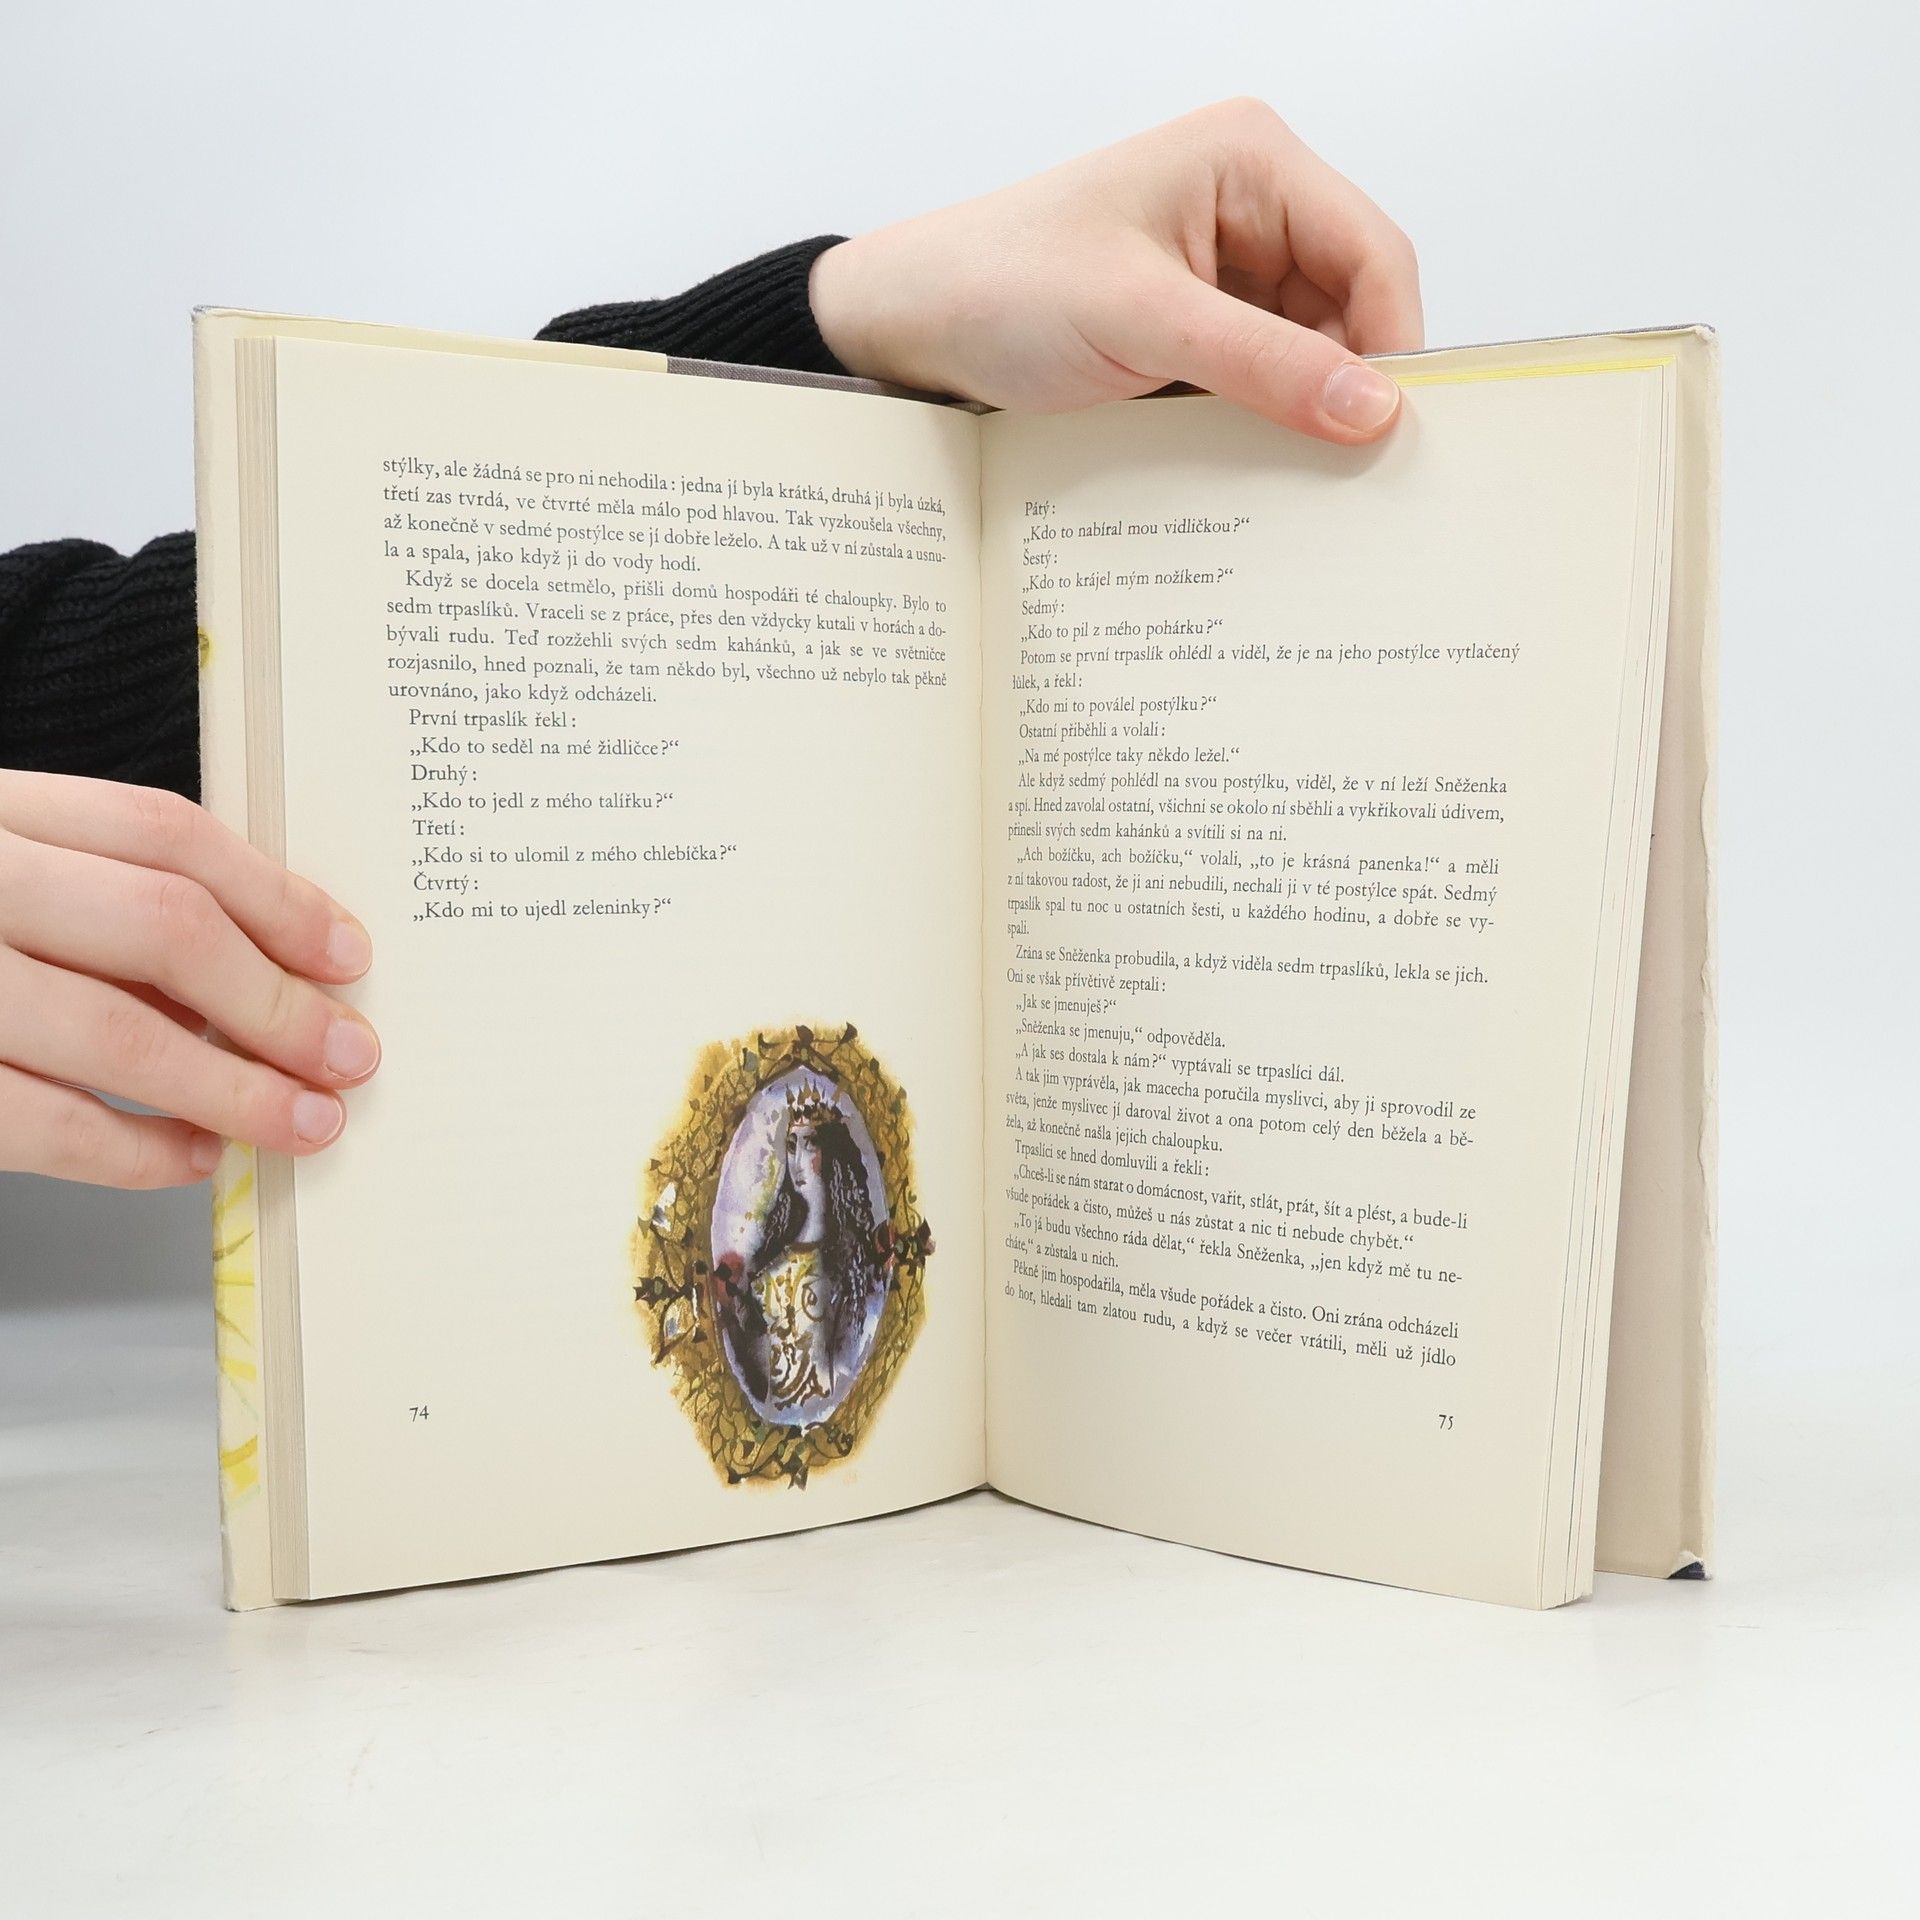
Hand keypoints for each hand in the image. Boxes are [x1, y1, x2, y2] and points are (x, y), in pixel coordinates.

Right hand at [0, 771, 378, 1188]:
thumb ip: (92, 894)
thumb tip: (257, 979)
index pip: (164, 834)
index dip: (276, 897)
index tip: (349, 955)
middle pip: (163, 927)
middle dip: (277, 1002)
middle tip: (352, 1056)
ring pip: (113, 1030)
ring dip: (233, 1088)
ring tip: (305, 1123)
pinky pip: (39, 1121)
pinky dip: (135, 1150)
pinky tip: (193, 1161)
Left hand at [810, 97, 1421, 444]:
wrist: (911, 327)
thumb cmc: (1001, 285)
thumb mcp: (1140, 322)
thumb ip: (1264, 363)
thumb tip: (1374, 411)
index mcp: (1249, 161)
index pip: (1372, 251)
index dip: (1393, 343)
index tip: (1391, 434)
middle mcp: (1250, 207)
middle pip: (1352, 307)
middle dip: (1350, 387)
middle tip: (1350, 477)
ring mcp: (1224, 272)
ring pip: (1312, 355)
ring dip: (1304, 415)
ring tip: (1295, 481)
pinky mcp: (1196, 330)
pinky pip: (1262, 382)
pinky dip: (1264, 426)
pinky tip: (1255, 469)